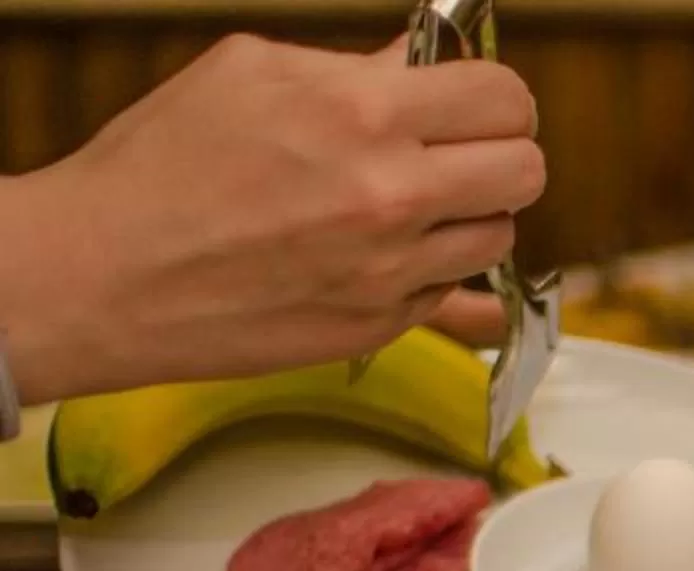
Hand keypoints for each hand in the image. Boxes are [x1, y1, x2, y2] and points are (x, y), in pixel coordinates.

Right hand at [0, 34, 545, 401]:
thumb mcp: (250, 72)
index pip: (504, 96)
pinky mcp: (384, 325)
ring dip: (468, 216)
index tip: (474, 100)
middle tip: (457, 151)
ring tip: (408, 203)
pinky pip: (456, 293)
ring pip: (500, 236)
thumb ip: (355, 68)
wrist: (106, 271)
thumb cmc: (162, 161)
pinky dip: (434, 270)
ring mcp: (394, 269)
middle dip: (499, 152)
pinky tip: (384, 252)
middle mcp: (393, 195)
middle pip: (527, 170)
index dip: (495, 95)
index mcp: (363, 113)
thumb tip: (421, 62)